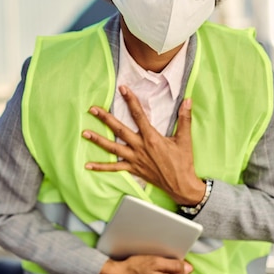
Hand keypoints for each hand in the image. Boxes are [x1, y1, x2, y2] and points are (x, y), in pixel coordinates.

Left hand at [83, 85, 204, 204]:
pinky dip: (101, 167)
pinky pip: (114, 168)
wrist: (182, 185)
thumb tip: (188, 100)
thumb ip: (184, 119)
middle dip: (105, 118)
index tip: (122, 89)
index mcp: (152, 138)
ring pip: (112, 148)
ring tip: (85, 133)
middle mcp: (140, 147)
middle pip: (119, 130)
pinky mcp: (133, 169)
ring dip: (98, 140)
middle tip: (93, 109)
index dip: (130, 100)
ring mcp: (134, 159)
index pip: (138, 115)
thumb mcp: (185, 139)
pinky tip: (88, 165)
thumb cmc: (183, 162)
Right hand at [98, 256, 192, 273]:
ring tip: (157, 263)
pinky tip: (153, 268)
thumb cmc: (135, 268)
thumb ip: (173, 265)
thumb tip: (189, 267)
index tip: (174, 256)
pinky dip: (161, 272)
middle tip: (163, 259)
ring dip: (167, 269)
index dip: (181, 263)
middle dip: (174, 267)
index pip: (185, 273)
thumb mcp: (155, 262)